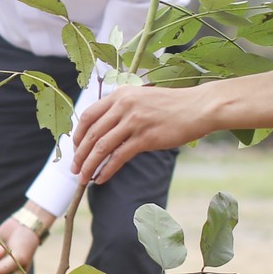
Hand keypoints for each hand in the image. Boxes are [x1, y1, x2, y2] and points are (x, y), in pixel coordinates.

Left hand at [72, 85, 210, 184]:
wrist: (199, 107)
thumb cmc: (172, 105)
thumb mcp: (142, 98)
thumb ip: (122, 109)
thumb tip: (104, 131)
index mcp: (120, 94)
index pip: (88, 115)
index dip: (78, 135)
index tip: (75, 148)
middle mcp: (123, 105)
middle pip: (91, 133)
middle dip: (79, 154)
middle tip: (74, 169)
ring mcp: (134, 121)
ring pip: (101, 147)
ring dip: (89, 165)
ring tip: (83, 178)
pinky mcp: (146, 138)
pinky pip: (119, 157)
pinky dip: (106, 170)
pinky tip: (101, 179)